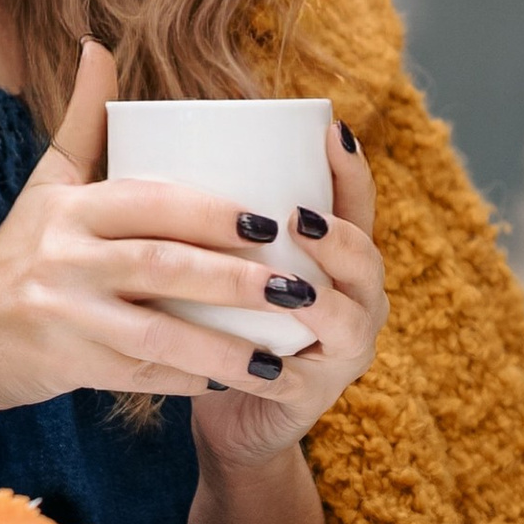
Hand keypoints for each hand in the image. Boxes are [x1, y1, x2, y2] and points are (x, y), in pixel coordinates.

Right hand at [0, 43, 374, 420]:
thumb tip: (96, 44)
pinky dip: (191, 378)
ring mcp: (66, 316)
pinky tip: (235, 378)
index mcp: (67, 208)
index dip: (211, 212)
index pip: (149, 202)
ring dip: (225, 345)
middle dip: (235, 279)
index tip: (269, 222)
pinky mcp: (70, 365)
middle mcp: (63, 258)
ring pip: (160, 331)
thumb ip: (82, 121)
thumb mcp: (46, 184)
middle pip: (162, 265)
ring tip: (282, 354)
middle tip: (299, 288)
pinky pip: (144, 374)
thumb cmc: (17, 254)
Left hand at [190, 107, 383, 481]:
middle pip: (367, 262)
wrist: (217, 403)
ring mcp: (337, 354)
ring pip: (350, 325)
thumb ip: (206, 201)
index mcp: (335, 258)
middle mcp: (351, 301)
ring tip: (292, 290)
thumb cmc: (217, 312)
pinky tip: (256, 361)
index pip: (357, 206)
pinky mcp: (307, 400)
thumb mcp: (219, 252)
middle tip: (300, 218)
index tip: (333, 130)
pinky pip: (298, 385)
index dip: (352, 172)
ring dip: (323, 305)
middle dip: (341, 238)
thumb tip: (155, 120)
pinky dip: (275, 371)